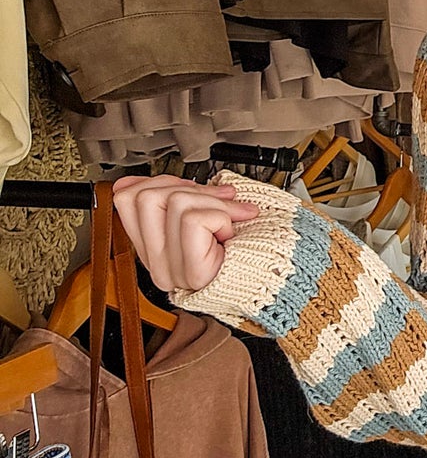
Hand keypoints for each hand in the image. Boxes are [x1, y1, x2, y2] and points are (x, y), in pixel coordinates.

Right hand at [112, 175, 259, 295]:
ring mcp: (171, 270)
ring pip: (174, 202)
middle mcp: (155, 262)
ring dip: (212, 202)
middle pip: (145, 196)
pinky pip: (195, 219)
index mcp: (152, 247)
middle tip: (219, 201)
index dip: (157, 181)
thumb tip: (174, 180)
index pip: (125, 199)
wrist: (269, 277)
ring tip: (229, 220)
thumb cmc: (242, 247)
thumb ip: (184, 198)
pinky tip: (229, 233)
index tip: (186, 187)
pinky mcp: (191, 270)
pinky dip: (221, 216)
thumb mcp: (206, 215)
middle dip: (190, 188)